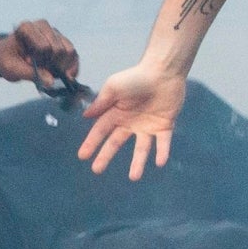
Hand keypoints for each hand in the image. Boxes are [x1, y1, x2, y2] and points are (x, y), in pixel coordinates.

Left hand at [0, 20, 79, 92]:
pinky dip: (72, 68)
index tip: (29, 62)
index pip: (44, 46)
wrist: (8, 57)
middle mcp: (42, 26)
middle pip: (59, 49)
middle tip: (40, 68)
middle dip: (51, 65)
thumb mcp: (11, 69)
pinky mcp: (62, 42)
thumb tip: (51, 81)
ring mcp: (54, 33)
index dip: (39, 60)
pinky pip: (74, 55)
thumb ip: (30, 74)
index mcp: (26, 28)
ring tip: (48, 71)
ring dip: (62, 67)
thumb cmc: (7, 60)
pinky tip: (66, 77)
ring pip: (69, 51)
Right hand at [76, 61, 187, 179]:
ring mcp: (147, 126)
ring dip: (138, 163)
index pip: (100, 131)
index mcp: (116, 113)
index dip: (91, 143)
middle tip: (97, 170)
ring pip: (142, 149)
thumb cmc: (137, 76)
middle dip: (106, 156)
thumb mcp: (114, 86)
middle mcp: (130, 123)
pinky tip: (160, 162)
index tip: (82, 156)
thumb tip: (86, 117)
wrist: (164, 71)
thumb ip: (101, 102)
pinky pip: (163, 143)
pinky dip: (162, 152)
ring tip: (134, 177)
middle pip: (116, 143)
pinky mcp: (165, 126)